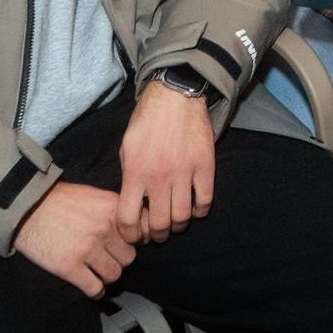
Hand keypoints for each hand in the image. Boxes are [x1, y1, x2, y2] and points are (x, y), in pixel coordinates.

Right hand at [15, 182, 135, 297]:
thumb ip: (115, 209)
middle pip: (130, 256)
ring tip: (100, 271)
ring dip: (108, 275)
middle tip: (110, 258)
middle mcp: (104, 228)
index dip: (139, 240)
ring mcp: (87, 248)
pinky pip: (95, 288)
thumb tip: (135, 225)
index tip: (131, 244)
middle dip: (121, 259)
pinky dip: (96, 291)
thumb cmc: (60, 200)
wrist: (26, 208)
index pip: (144, 231)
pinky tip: (93, 288)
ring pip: (115, 274)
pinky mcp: (69, 266)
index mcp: (113, 208)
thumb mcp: (95, 195)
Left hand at [116, 81, 215, 243]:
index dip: (131, 235)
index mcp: (135, 172)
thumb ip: (129, 177)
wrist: (175, 96)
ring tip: (176, 222)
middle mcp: (160, 176)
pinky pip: (205, 199)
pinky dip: (201, 210)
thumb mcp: (126, 148)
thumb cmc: (147, 121)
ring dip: (179, 225)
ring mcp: (185, 171)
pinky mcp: (205, 165)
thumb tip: (134, 204)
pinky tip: (195, 208)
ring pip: (183, 216)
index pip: (128, 219)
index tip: (135, 236)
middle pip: (159, 224)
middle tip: (158, 232)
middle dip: (157, 235)